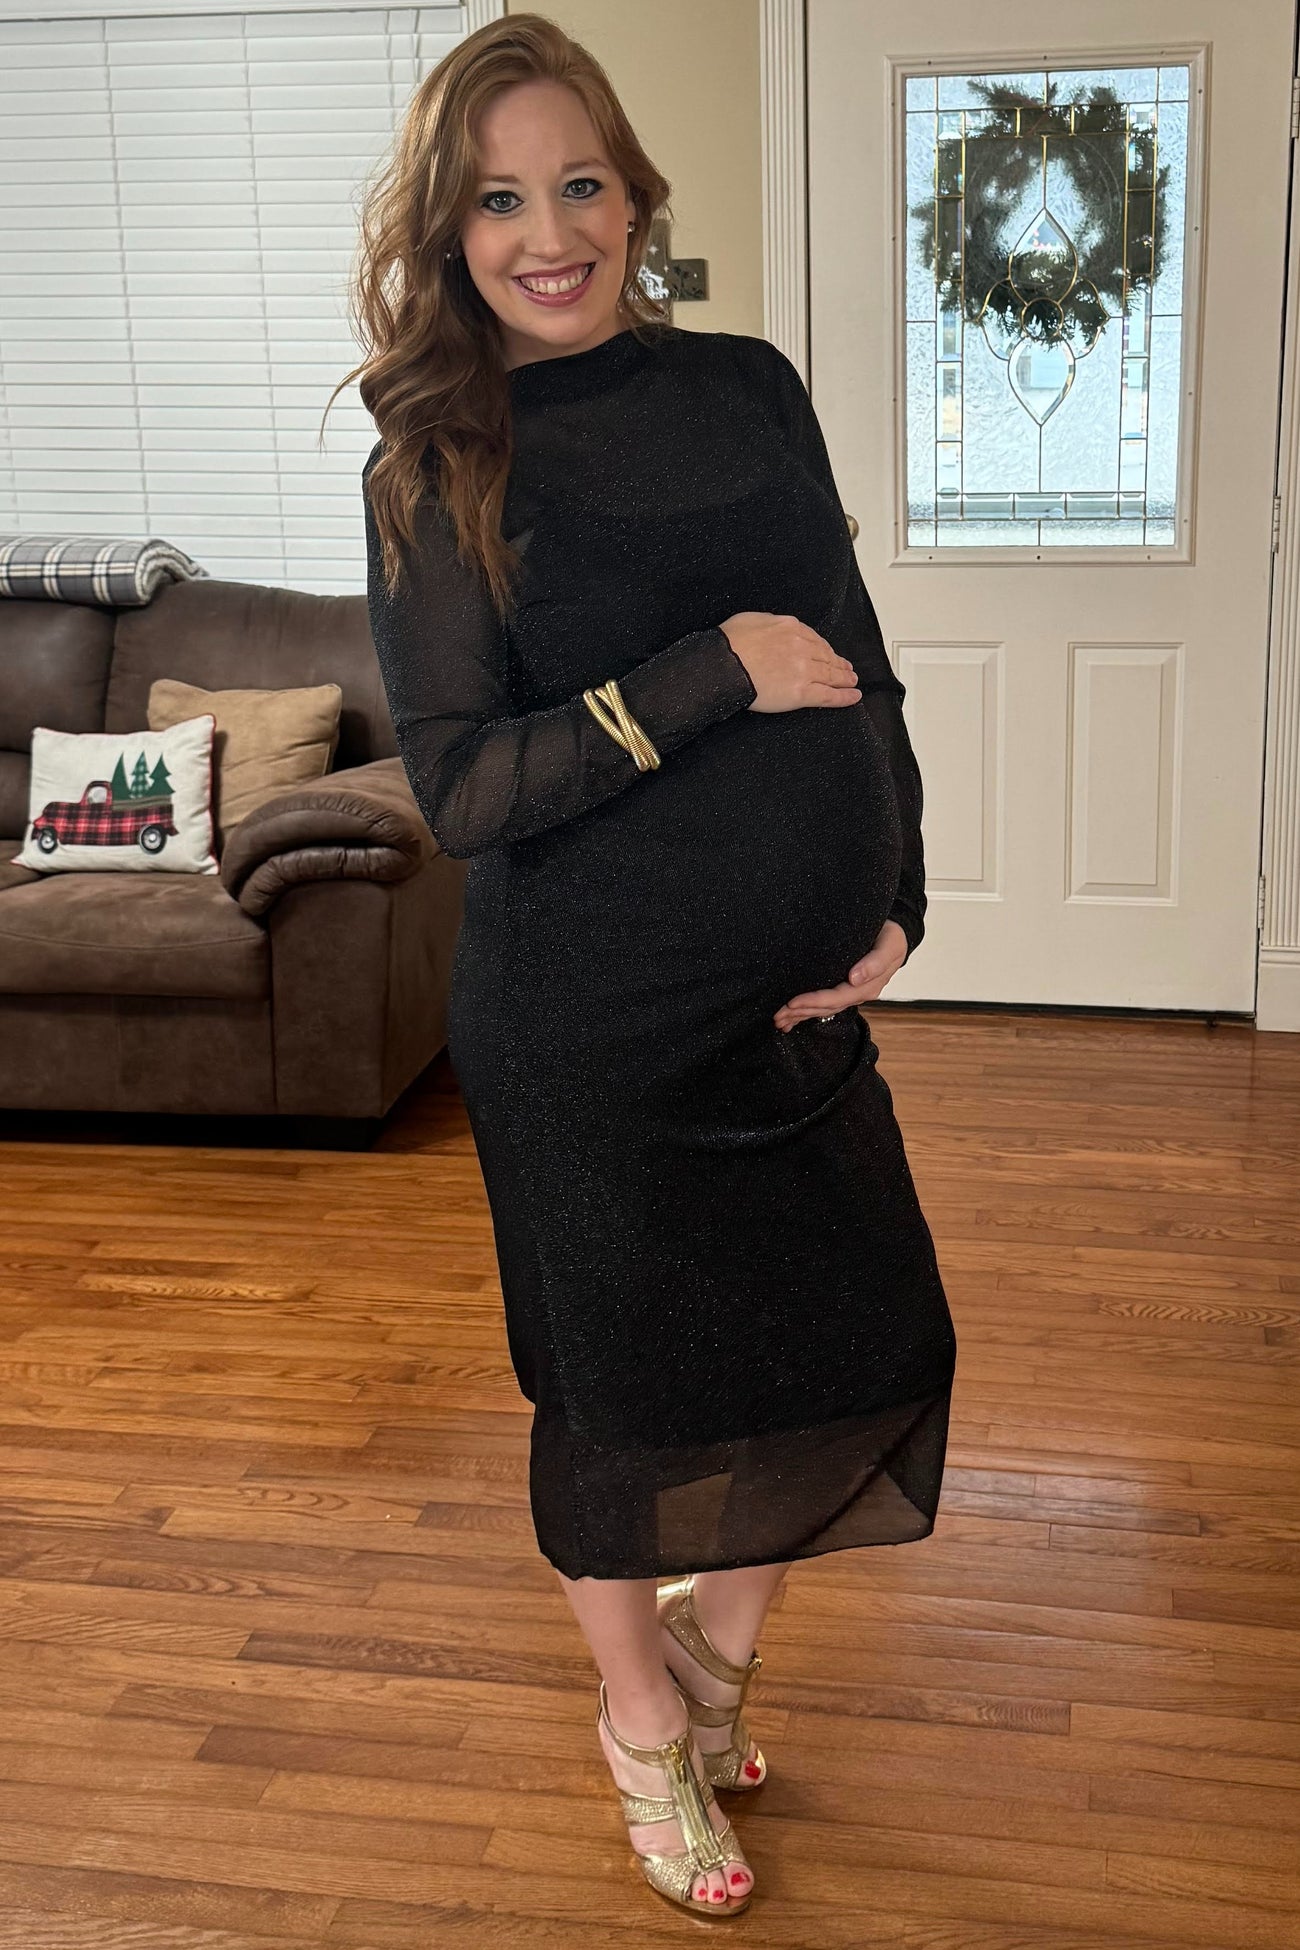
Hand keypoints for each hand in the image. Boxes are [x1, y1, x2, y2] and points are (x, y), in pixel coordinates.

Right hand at [718, 611, 861, 712]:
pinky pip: (828, 696)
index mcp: (790, 628)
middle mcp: (801, 647)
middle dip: (839, 663)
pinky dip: (844, 697)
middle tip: (847, 668)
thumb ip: (770, 624)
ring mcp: (804, 670)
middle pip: (826, 656)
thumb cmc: (729, 644)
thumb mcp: (751, 620)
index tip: (830, 652)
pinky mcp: (801, 692)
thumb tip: (775, 629)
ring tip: (852, 682)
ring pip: (831, 675)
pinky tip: (854, 697)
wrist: (723, 665)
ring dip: (845, 679)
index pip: (814, 639)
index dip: (824, 648)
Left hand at [773, 919, 908, 1031]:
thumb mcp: (890, 945)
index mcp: (867, 986)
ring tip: (779, 1020)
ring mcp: (852, 994)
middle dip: (801, 1012)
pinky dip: (808, 1012)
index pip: (836, 998)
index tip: (792, 1003)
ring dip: (801, 1015)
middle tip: (777, 1015)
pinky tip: (792, 1020)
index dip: (813, 1002)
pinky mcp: (845, 990)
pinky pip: (825, 1005)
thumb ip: (875, 962)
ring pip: (823, 1009)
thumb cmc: (891, 937)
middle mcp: (858, 993)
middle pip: (826, 1007)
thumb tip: (854, 978)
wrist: (895, 937)